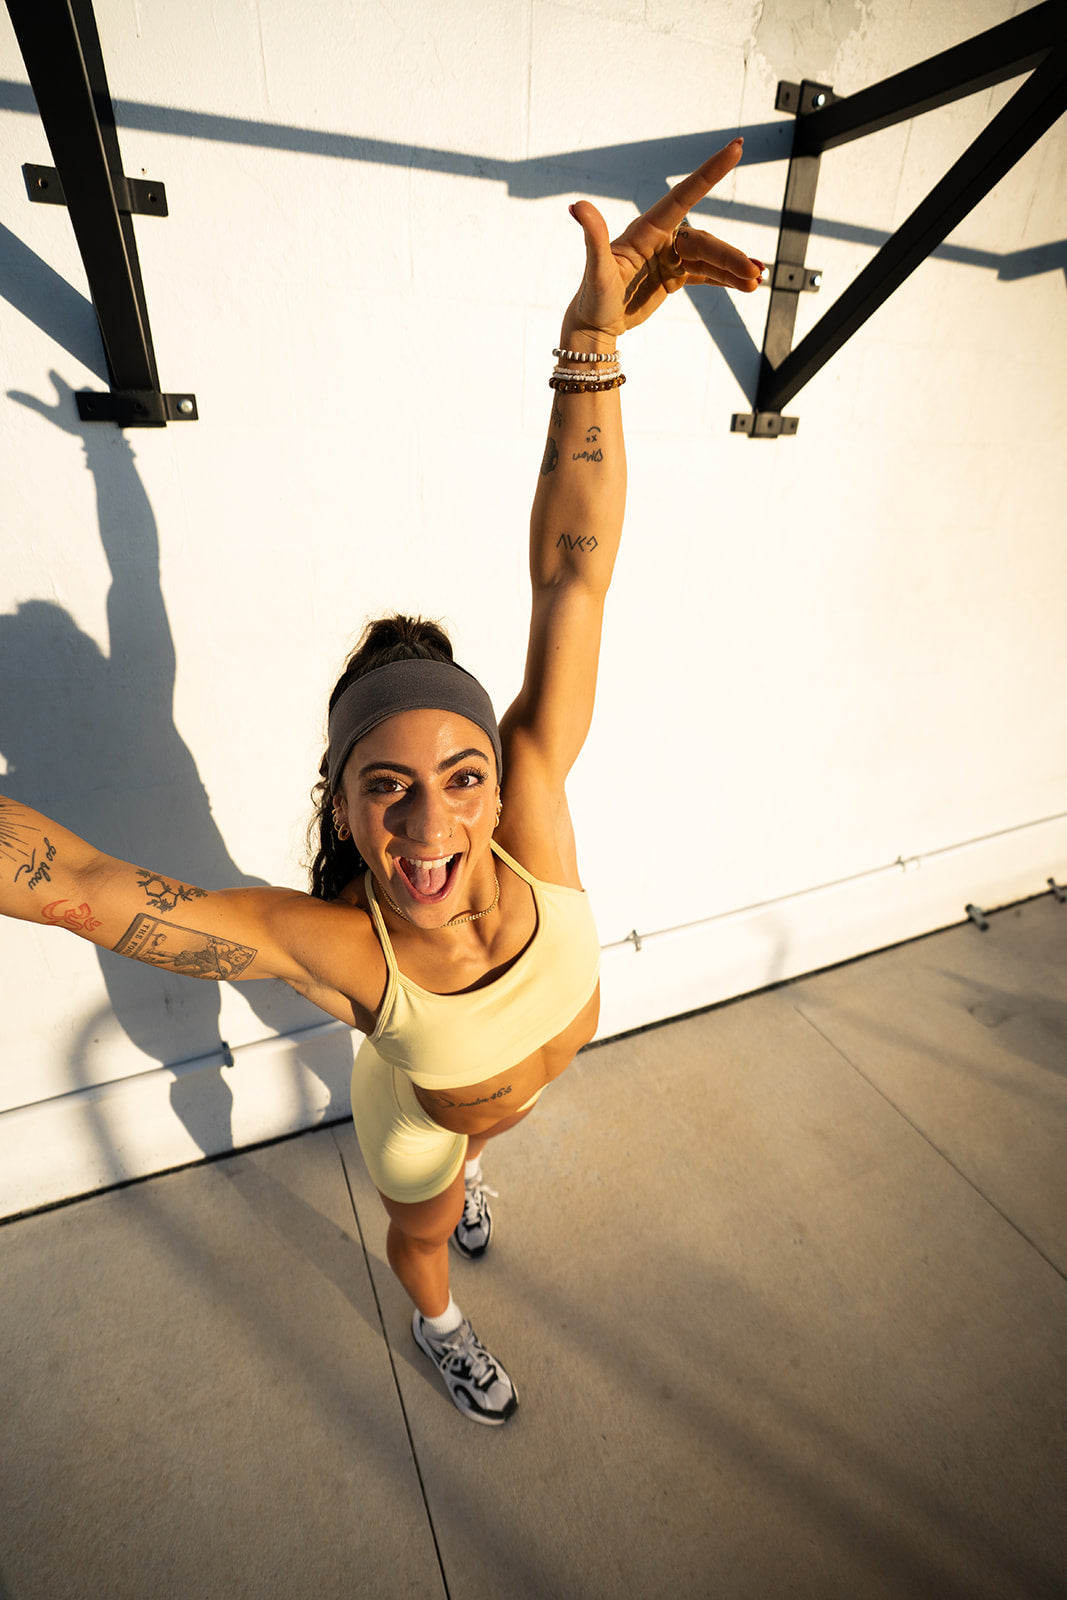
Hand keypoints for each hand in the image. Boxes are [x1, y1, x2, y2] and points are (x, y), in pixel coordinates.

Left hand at [565, 139, 761, 340]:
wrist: (595, 325)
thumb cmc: (593, 297)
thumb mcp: (596, 270)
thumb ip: (593, 236)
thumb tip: (577, 205)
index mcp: (647, 229)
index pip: (684, 195)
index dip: (710, 171)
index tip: (737, 147)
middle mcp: (662, 238)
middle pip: (704, 242)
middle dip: (731, 257)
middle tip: (755, 274)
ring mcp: (669, 257)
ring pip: (710, 258)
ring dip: (734, 269)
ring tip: (757, 282)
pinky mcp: (674, 276)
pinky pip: (706, 274)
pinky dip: (726, 278)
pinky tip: (747, 284)